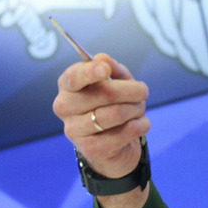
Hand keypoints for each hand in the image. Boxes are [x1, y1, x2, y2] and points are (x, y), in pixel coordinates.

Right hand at [53, 53, 149, 179]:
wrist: (115, 146)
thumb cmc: (114, 106)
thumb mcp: (118, 82)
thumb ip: (113, 69)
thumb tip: (102, 58)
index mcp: (68, 86)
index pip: (73, 77)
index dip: (90, 72)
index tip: (105, 69)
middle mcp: (65, 107)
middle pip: (104, 94)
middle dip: (132, 91)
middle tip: (142, 92)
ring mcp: (75, 130)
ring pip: (116, 113)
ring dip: (137, 109)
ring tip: (139, 109)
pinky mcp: (92, 149)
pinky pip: (126, 132)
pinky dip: (141, 125)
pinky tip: (139, 124)